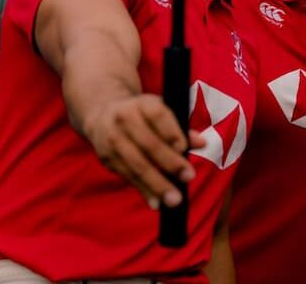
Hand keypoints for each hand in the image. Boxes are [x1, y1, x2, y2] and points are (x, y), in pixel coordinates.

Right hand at [81, 93, 205, 208]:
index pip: (158, 115)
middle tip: (188, 177)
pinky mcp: (107, 158)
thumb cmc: (143, 115)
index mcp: (142, 104)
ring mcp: (113, 140)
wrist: (103, 114)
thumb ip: (181, 128)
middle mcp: (125, 120)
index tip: (183, 148)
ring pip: (137, 165)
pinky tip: (156, 202)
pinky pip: (128, 177)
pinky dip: (143, 190)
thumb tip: (201, 143)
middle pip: (149, 144)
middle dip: (170, 162)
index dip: (171, 132)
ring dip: (156, 184)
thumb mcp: (161, 112)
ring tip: (174, 199)